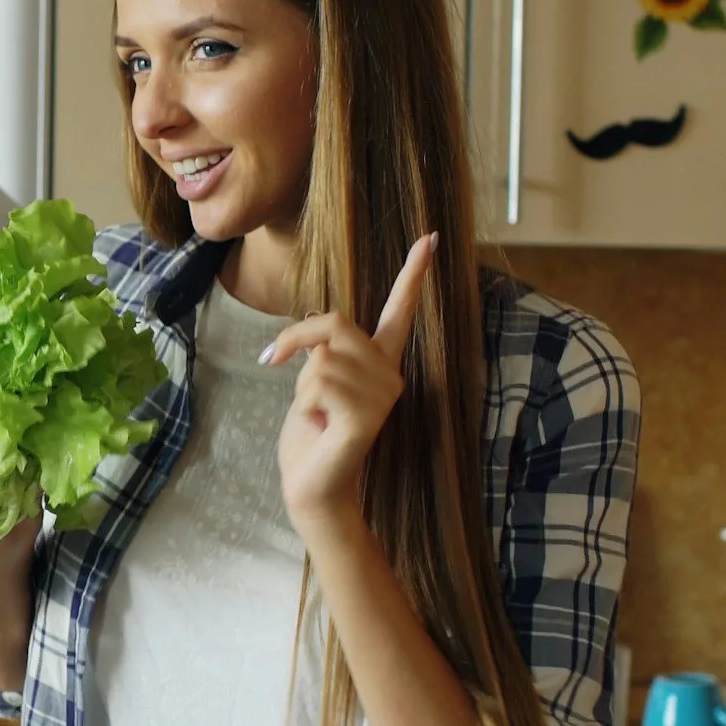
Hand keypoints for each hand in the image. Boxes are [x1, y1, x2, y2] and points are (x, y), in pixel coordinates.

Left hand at [259, 232, 436, 526]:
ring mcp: (384, 396)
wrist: (311, 488)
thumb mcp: (313, 380)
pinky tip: (322, 426)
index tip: (431, 237)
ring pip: (320, 358)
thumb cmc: (310, 437)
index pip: (399, 311)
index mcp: (380, 362)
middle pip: (334, 325)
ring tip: (318, 417)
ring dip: (301, 386)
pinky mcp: (366, 416)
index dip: (413, 274)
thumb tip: (316, 327)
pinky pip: (319, 382)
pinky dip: (304, 402)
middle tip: (295, 383)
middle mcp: (390, 374)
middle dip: (297, 345)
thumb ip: (324, 351)